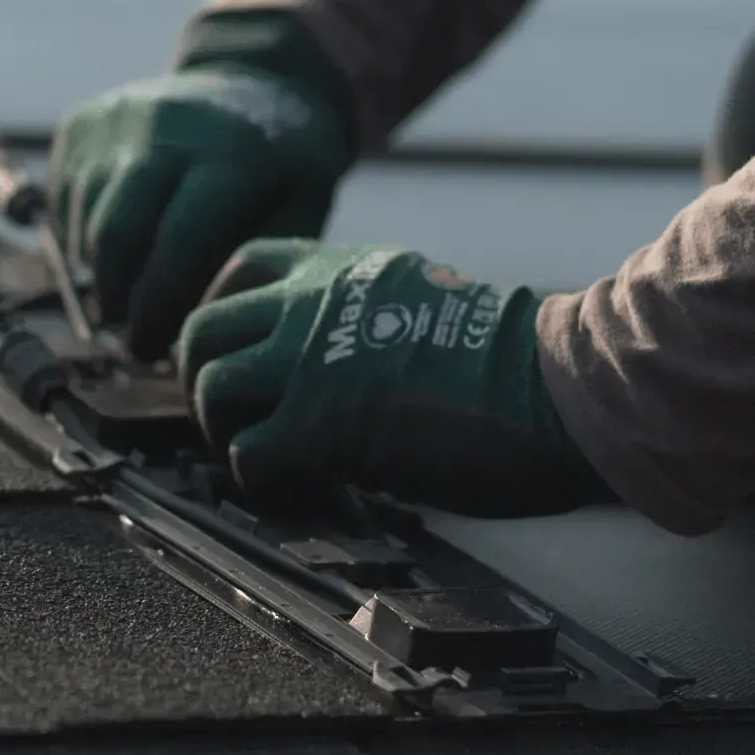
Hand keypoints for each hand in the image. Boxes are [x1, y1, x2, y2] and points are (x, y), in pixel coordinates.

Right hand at [48, 66, 353, 361]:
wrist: (254, 80)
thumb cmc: (282, 165)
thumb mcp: (299, 210)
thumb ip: (250, 267)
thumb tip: (195, 329)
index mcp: (229, 153)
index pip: (178, 241)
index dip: (159, 305)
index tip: (154, 350)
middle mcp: (165, 126)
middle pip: (115, 233)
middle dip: (118, 300)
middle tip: (133, 339)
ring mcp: (117, 120)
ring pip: (83, 221)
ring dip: (100, 274)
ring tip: (128, 300)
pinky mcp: (82, 124)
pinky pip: (62, 201)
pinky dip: (82, 239)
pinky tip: (116, 254)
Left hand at [178, 239, 605, 517]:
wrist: (553, 387)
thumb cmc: (510, 359)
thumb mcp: (418, 296)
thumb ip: (357, 312)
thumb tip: (323, 356)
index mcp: (336, 268)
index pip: (238, 270)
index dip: (222, 317)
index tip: (237, 355)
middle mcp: (310, 304)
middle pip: (202, 333)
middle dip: (207, 382)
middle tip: (240, 421)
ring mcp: (308, 362)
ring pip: (212, 390)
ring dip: (229, 434)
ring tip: (272, 457)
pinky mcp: (318, 426)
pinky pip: (248, 456)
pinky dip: (265, 480)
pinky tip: (304, 486)